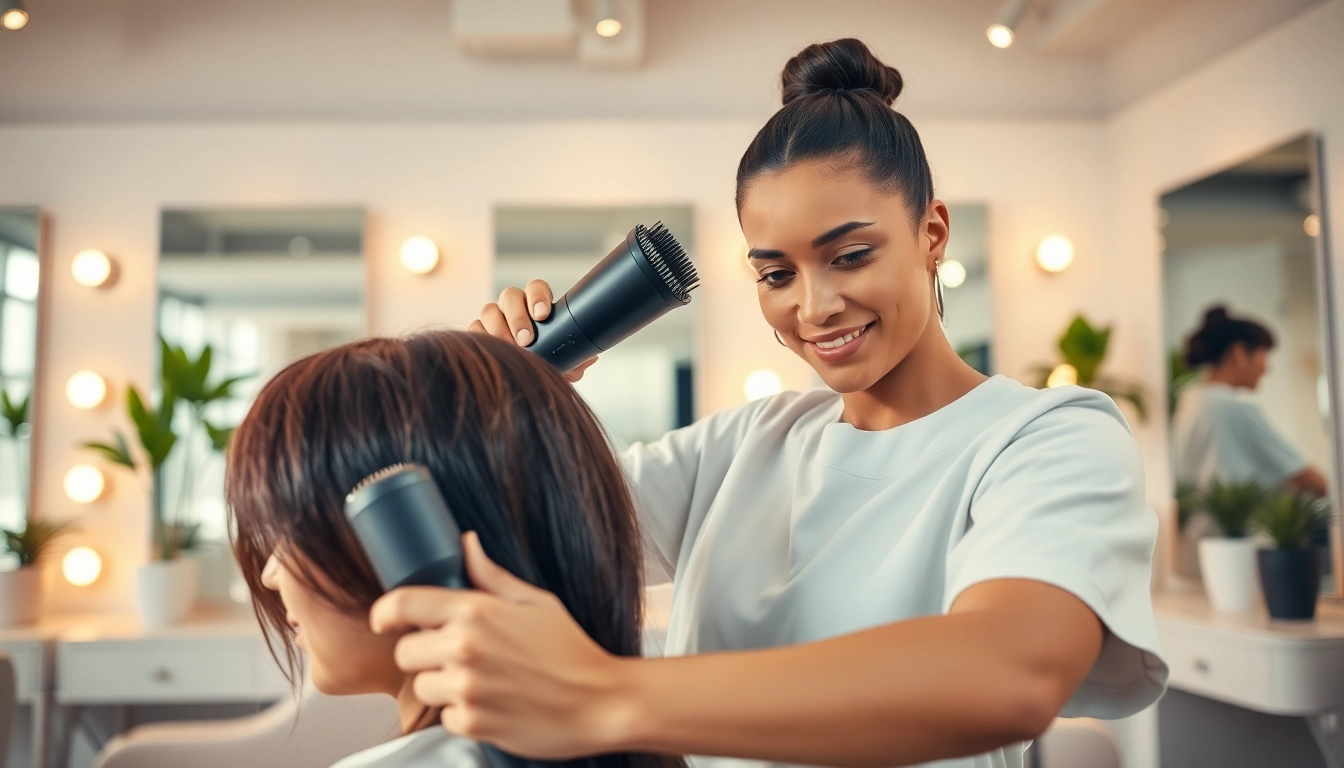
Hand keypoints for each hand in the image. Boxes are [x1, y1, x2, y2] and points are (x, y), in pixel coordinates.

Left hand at [370, 532, 634, 757]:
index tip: (383, 619)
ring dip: (443, 686)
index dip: (385, 612)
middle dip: (424, 654)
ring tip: (480, 681)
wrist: (600, 703)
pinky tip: (492, 704)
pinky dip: (463, 714)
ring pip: (422, 687)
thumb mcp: (537, 602)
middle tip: (456, 655)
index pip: (404, 604)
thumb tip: (467, 544)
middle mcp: (465, 648)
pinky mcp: (473, 724)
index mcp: (477, 612)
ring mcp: (467, 688)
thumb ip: (492, 576)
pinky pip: (445, 718)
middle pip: (405, 652)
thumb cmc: (572, 652)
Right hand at [468, 280, 596, 382]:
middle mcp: (514, 307)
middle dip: (518, 316)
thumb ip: (575, 359)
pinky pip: (474, 328)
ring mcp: (494, 317)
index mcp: (537, 306)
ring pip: (489, 310)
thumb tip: (590, 358)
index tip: (542, 314)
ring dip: (498, 328)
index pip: (536, 287)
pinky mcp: (477, 331)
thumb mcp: (564, 364)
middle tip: (526, 340)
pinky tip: (491, 351)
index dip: (538, 296)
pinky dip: (480, 338)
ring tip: (509, 348)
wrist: (522, 380)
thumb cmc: (546, 364)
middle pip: (510, 296)